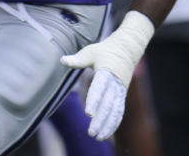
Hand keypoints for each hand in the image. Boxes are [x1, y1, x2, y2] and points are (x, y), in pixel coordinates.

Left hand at [60, 11, 154, 140]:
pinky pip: (119, 112)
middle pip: (108, 105)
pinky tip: (107, 134)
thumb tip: (62, 60)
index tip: (88, 113)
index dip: (94, 101)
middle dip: (100, 119)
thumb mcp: (91, 51)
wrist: (126, 50)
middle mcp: (115, 84)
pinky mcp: (121, 96)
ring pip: (114, 111)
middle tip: (91, 132)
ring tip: (97, 136)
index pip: (99, 89)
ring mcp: (120, 91)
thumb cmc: (104, 51)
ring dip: (107, 125)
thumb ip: (78, 59)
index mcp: (106, 72)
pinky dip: (113, 123)